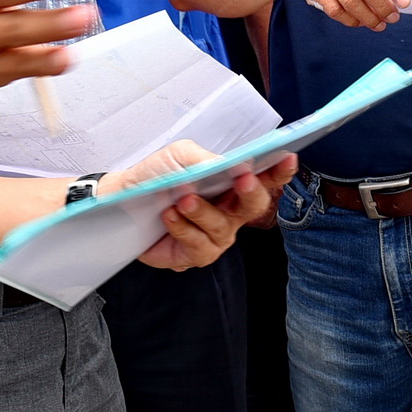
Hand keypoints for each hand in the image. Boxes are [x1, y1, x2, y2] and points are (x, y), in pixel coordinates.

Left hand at [101, 144, 297, 269]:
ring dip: (203, 211)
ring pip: (223, 226)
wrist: (124, 199)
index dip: (280, 170)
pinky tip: (170, 216)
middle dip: (250, 192)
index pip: (265, 178)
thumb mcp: (182, 156)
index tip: (287, 158)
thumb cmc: (157, 176)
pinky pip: (199, 246)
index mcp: (233, 184)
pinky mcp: (197, 255)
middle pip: (255, 205)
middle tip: (242, 179)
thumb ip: (209, 160)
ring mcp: (217, 236)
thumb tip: (232, 166)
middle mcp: (231, 212)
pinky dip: (183, 229)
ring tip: (182, 199)